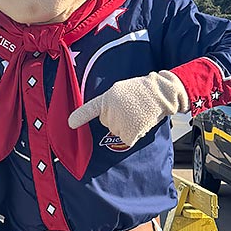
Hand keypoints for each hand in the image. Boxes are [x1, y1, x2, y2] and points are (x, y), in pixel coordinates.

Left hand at [68, 70, 188, 147]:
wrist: (160, 93)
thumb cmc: (142, 91)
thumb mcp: (120, 90)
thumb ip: (109, 102)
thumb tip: (106, 114)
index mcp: (107, 98)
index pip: (89, 109)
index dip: (79, 116)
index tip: (70, 123)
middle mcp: (110, 111)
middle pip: (108, 123)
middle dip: (118, 118)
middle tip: (131, 107)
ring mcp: (118, 123)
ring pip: (117, 132)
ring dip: (127, 126)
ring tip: (137, 113)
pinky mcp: (128, 133)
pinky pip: (126, 139)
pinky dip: (134, 134)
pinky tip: (141, 122)